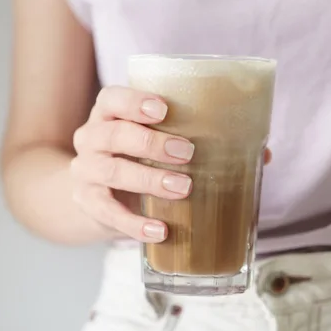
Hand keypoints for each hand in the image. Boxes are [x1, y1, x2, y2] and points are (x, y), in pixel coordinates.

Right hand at [71, 86, 194, 242]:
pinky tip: (160, 230)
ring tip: (183, 188)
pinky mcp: (88, 203)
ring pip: (113, 172)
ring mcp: (86, 172)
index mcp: (105, 115)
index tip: (164, 109)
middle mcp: (90, 139)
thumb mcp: (142, 138)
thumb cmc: (131, 157)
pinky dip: (136, 224)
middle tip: (186, 153)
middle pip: (114, 135)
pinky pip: (110, 214)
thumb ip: (175, 132)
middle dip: (152, 143)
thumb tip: (245, 143)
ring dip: (150, 180)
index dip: (134, 102)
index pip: (111, 99)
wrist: (93, 195)